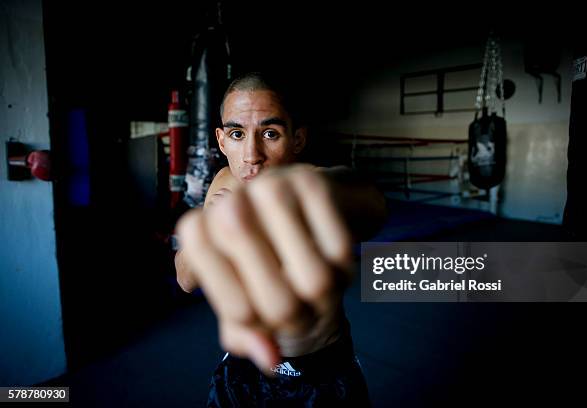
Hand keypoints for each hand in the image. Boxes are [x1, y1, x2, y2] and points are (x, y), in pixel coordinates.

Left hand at [176, 164, 352, 372]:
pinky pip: (341, 251)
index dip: (257, 324)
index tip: (257, 311)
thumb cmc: (267, 255)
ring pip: (316, 282)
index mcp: (200, 237)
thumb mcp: (246, 298)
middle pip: (279, 306)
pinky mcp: (309, 180)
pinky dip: (344, 264)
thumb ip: (246, 333)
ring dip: (325, 294)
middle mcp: (227, 208)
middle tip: (295, 305)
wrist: (302, 204)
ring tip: (311, 278)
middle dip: (298, 317)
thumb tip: (269, 357)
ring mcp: (269, 189)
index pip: (235, 310)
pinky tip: (328, 252)